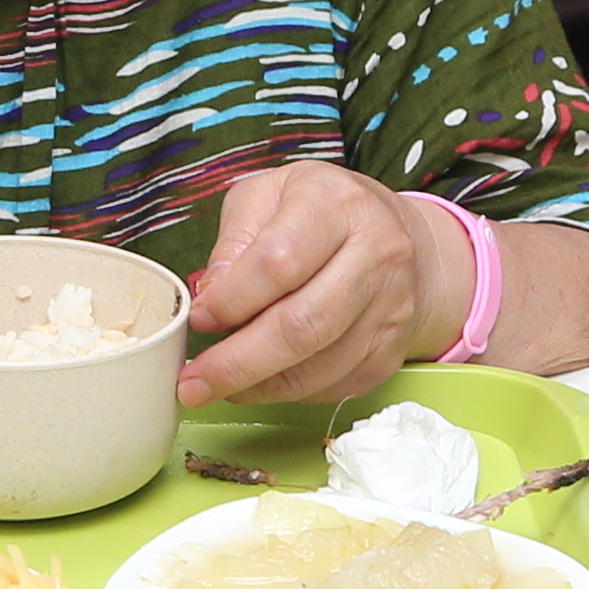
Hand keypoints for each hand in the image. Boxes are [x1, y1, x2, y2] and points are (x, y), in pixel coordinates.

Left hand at [180, 161, 459, 404]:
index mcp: (337, 206)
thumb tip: (211, 297)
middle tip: (194, 383)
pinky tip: (263, 381)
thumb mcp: (267, 195)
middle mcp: (375, 254)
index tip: (199, 318)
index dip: (232, 299)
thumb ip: (234, 241)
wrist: (394, 235)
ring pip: (318, 366)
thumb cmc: (319, 212)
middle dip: (238, 363)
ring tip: (220, 385)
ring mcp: (391, 307)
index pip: (279, 263)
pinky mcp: (392, 349)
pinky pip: (336, 386)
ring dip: (260, 385)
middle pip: (302, 325)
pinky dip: (290, 392)